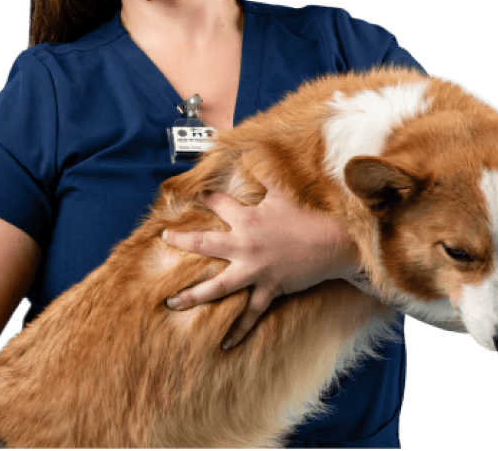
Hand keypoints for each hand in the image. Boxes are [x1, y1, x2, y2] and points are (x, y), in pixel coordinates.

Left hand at [161, 179, 357, 348]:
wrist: (333, 243)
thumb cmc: (308, 216)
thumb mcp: (284, 192)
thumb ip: (266, 174)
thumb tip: (253, 151)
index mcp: (248, 219)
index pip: (219, 204)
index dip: (205, 198)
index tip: (194, 197)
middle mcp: (245, 245)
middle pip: (205, 243)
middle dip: (182, 241)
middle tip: (165, 240)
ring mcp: (255, 270)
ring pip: (217, 287)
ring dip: (192, 296)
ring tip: (171, 304)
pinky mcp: (268, 289)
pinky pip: (250, 314)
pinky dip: (238, 331)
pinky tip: (223, 346)